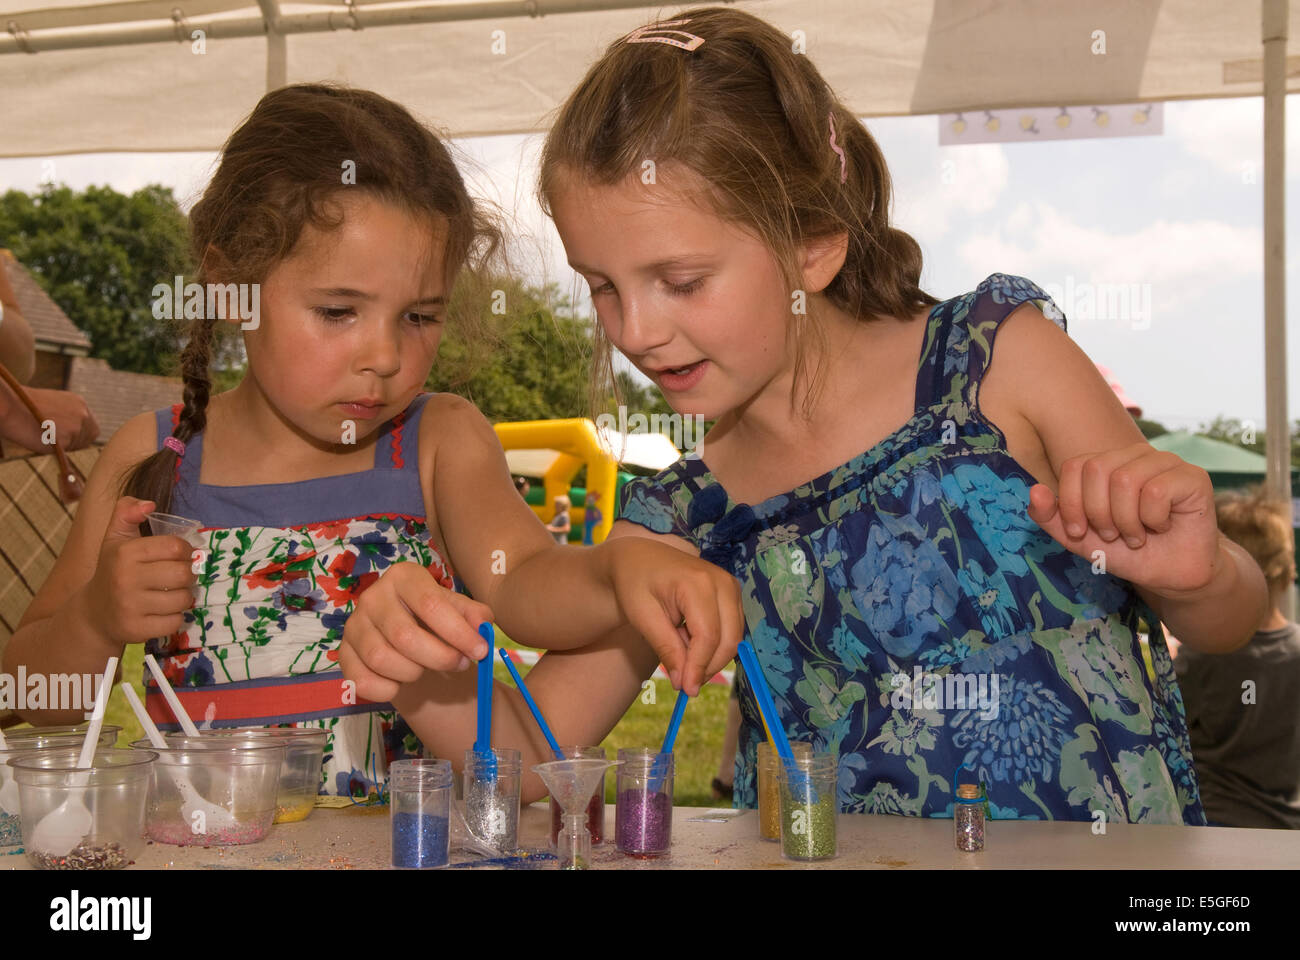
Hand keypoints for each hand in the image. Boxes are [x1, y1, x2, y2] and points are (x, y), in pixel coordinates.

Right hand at [23, 387, 98, 449]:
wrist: (11, 407)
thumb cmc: (26, 406)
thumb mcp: (55, 405)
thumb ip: (70, 416)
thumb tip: (77, 435)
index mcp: (80, 403)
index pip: (92, 429)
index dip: (81, 436)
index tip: (66, 436)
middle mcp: (82, 414)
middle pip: (87, 439)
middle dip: (74, 442)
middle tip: (53, 438)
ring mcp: (76, 427)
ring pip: (76, 447)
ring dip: (63, 446)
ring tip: (43, 434)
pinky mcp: (67, 439)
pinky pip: (64, 452)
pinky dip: (54, 449)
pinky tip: (42, 439)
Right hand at [84, 497, 197, 646]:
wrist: (94, 613)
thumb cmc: (113, 570)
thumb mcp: (115, 538)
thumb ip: (126, 512)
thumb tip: (148, 503)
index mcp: (124, 553)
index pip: (176, 547)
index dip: (187, 550)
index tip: (181, 555)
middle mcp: (125, 579)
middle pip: (183, 573)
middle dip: (188, 574)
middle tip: (180, 576)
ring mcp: (129, 606)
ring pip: (183, 599)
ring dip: (183, 596)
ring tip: (171, 593)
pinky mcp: (136, 630)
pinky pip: (175, 622)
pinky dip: (175, 617)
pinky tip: (162, 612)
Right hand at [339, 561, 494, 701]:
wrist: (409, 641)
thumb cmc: (437, 621)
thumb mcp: (460, 612)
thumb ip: (475, 616)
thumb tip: (482, 625)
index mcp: (404, 576)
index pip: (430, 604)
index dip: (458, 632)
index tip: (480, 651)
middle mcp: (373, 596)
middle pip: (404, 635)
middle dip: (439, 657)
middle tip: (459, 665)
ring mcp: (354, 625)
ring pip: (382, 659)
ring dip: (414, 672)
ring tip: (427, 669)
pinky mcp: (343, 653)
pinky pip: (361, 680)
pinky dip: (387, 689)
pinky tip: (401, 684)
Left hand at [602, 537, 743, 695]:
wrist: (639, 559)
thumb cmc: (635, 584)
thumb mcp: (643, 617)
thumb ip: (666, 649)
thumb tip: (684, 683)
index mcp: (697, 582)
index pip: (708, 636)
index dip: (699, 667)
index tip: (686, 690)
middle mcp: (722, 582)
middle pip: (728, 639)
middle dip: (708, 667)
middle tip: (684, 684)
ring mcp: (731, 586)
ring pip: (733, 638)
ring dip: (710, 656)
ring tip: (678, 650)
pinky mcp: (732, 593)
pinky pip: (731, 630)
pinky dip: (713, 644)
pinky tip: (687, 639)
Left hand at [1027, 443, 1218, 597]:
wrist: (1170, 574)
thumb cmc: (1125, 550)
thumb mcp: (1079, 538)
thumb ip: (1051, 516)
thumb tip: (1035, 491)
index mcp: (1107, 462)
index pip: (1074, 465)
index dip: (1071, 503)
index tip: (1080, 532)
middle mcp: (1136, 454)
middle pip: (1097, 470)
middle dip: (1098, 514)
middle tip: (1113, 534)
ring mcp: (1166, 461)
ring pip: (1125, 480)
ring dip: (1126, 521)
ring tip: (1137, 536)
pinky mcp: (1193, 476)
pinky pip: (1156, 490)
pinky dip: (1152, 520)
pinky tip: (1162, 527)